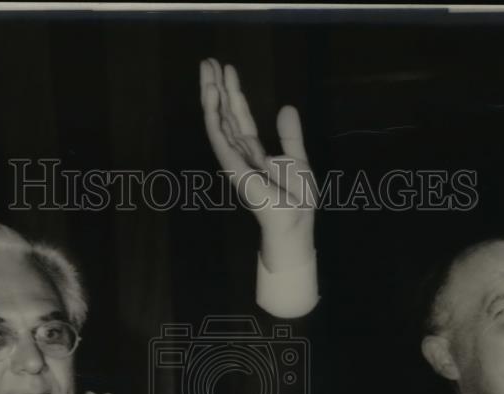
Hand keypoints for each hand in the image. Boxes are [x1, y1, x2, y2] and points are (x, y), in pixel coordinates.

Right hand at [200, 58, 315, 271]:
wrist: (294, 222)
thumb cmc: (296, 199)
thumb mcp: (297, 158)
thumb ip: (290, 135)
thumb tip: (286, 107)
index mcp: (254, 153)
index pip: (240, 118)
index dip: (234, 93)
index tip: (228, 69)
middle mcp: (240, 154)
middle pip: (225, 115)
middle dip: (216, 88)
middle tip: (208, 61)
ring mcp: (234, 161)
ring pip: (218, 122)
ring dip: (210, 96)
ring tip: (206, 70)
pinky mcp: (233, 167)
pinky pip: (219, 138)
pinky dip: (213, 116)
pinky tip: (211, 96)